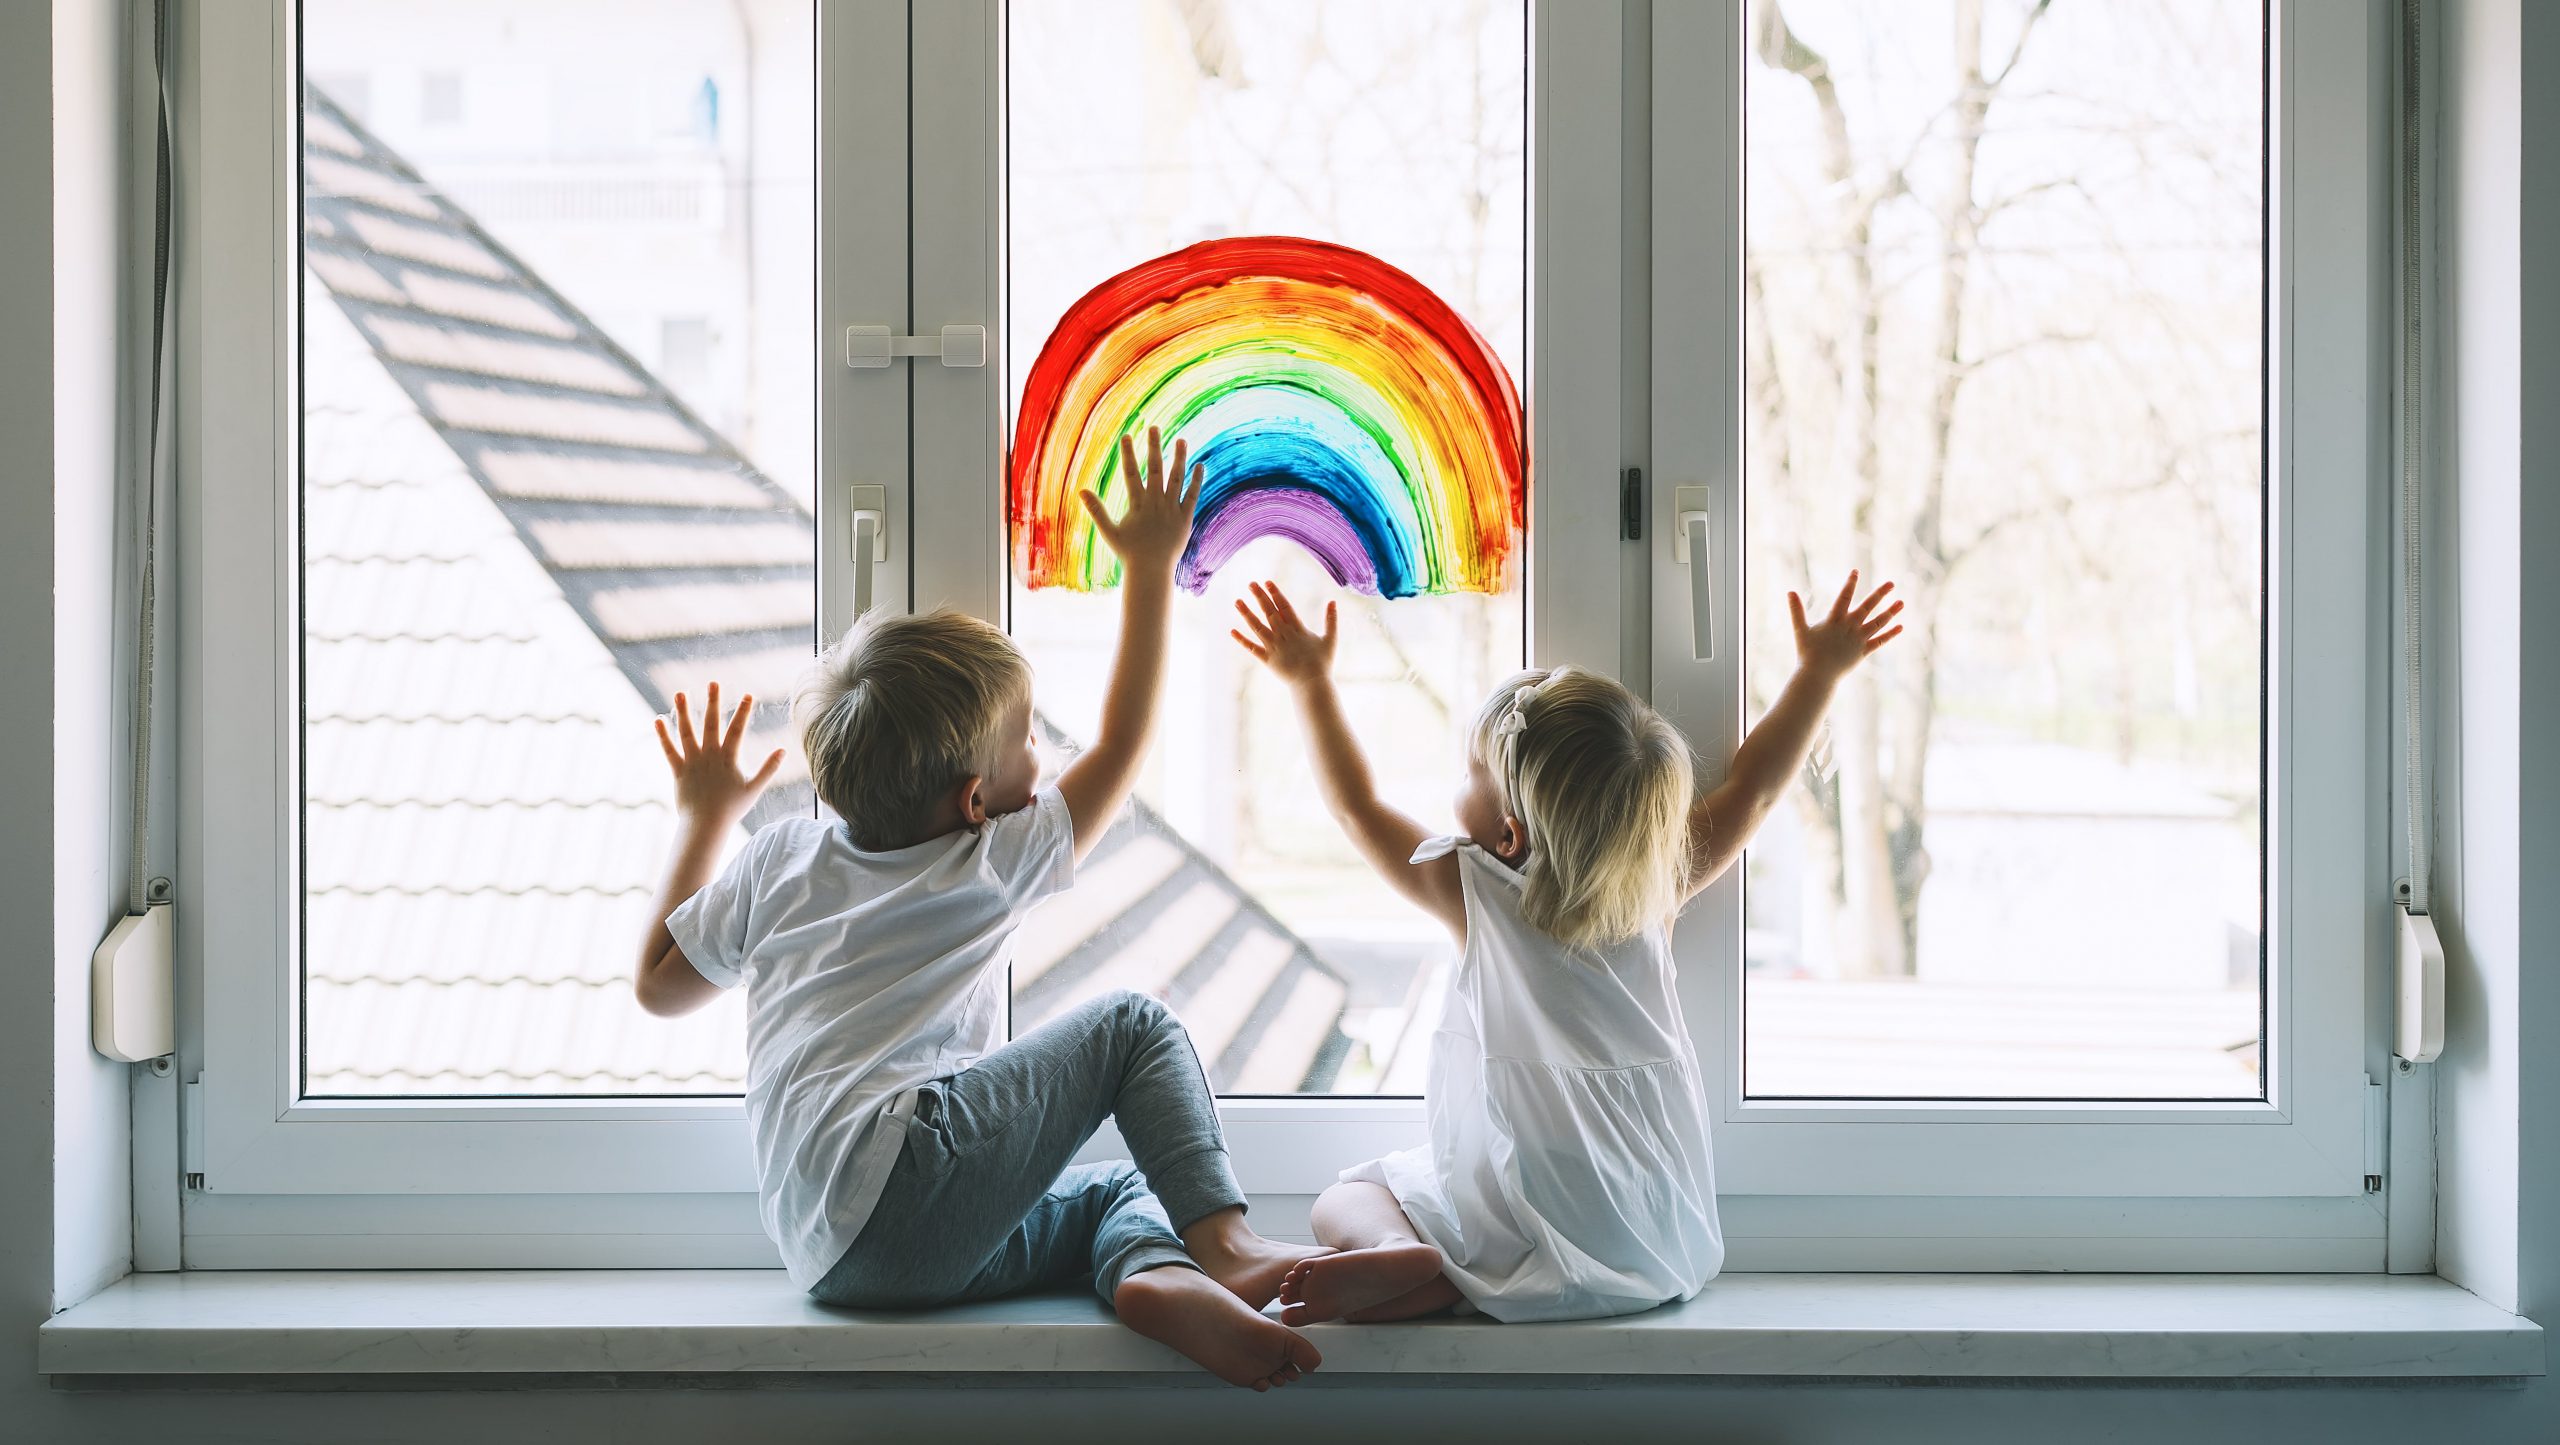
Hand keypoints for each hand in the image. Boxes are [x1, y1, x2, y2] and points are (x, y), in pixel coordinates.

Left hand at [655, 682, 784, 827]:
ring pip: (687, 732)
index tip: (748, 694)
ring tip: (681, 693)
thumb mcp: (754, 788)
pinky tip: (658, 719)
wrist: (706, 824)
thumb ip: (769, 768)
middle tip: (713, 682)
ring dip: (684, 711)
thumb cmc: (731, 808)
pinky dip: (663, 735)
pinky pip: (669, 750)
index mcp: (729, 758)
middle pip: (712, 723)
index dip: (744, 711)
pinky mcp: (678, 770)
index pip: (738, 729)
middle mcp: (710, 755)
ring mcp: (693, 761)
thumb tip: (783, 751)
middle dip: (713, 702)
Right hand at [1082, 426, 1200, 580]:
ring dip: (1179, 458)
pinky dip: (1197, 480)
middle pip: (1155, 469)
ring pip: (1177, 478)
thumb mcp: (1109, 532)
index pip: (1131, 473)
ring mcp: (1172, 510)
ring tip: (1181, 440)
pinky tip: (1200, 465)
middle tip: (1154, 427)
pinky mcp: (1185, 518)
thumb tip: (1081, 491)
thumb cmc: (1128, 553)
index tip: (1127, 435)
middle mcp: (1155, 503)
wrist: (1151, 571)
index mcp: (1137, 505)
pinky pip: (1192, 495)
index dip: (1128, 454)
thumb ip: (1096, 510)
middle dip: (1154, 447)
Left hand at [1230, 580, 1337, 685]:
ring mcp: (1274, 647)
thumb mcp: (1331, 639)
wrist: (1312, 683)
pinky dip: (1242, 640)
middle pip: (1269, 612)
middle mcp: (1283, 635)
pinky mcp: (1267, 659)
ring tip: (1237, 602)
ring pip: (1257, 627)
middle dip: (1260, 597)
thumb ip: (1331, 620)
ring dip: (1247, 614)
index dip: (1275, 594)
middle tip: (1251, 584)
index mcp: (1297, 628)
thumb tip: (1333, 601)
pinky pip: (1252, 648)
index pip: (1284, 607)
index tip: (1267, 582)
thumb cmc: (1323, 663)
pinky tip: (1232, 631)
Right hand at [1790, 571, 1902, 683]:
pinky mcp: (1863, 651)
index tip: (1856, 571)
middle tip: (1892, 583)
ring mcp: (1858, 639)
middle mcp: (1849, 627)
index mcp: (1835, 620)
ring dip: (1891, 612)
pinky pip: (1880, 641)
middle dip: (1880, 594)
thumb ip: (1796, 610)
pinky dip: (1890, 634)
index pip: (1844, 597)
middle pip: (1868, 607)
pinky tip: (1900, 626)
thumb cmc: (1807, 653)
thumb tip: (1789, 591)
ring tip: (1902, 602)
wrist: (1817, 675)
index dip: (1850, 583)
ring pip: (1878, 623)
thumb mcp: (1800, 629)